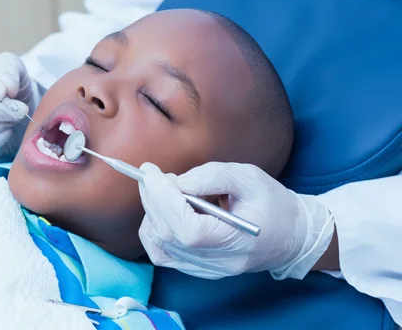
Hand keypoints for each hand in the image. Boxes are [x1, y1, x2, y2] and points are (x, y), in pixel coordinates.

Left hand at [137, 162, 334, 279]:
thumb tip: (177, 183)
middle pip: (170, 235)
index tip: (152, 172)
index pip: (188, 229)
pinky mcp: (196, 268)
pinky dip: (154, 228)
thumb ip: (212, 177)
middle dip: (153, 198)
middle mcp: (219, 263)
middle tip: (153, 174)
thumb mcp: (249, 178)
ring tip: (164, 190)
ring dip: (152, 212)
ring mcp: (206, 270)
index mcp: (238, 242)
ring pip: (159, 245)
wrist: (290, 235)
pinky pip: (161, 253)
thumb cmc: (273, 204)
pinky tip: (163, 209)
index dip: (164, 199)